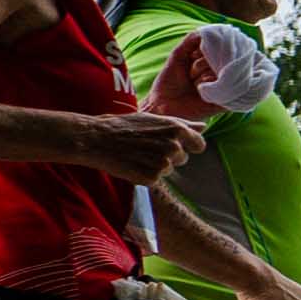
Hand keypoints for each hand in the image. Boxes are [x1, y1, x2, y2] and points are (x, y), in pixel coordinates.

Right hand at [73, 110, 204, 188]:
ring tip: (136, 155)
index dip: (188, 146)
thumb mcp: (154, 120)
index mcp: (176, 130)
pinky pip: (155, 180)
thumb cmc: (123, 126)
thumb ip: (182, 124)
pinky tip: (132, 165)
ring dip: (156, 166)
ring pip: (168, 170)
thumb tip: (203, 127)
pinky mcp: (151, 178)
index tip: (174, 145)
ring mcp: (163, 164)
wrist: (97, 139)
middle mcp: (173, 147)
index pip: (199, 145)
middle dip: (168, 156)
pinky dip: (145, 175)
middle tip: (146, 148)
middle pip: (182, 159)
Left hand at [136, 33, 222, 119]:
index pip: (217, 48)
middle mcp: (220, 74)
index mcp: (211, 63)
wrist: (161, 104)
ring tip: (193, 85)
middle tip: (189, 75)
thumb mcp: (178, 56)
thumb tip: (205, 30)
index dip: (201, 52)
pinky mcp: (225, 101)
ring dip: (201, 76)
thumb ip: (190, 41)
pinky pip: (224, 85)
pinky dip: (208, 85)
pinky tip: (200, 91)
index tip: (190, 59)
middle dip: (199, 64)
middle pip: (220, 58)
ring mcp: (223, 87)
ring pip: (220, 70)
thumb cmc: (169, 81)